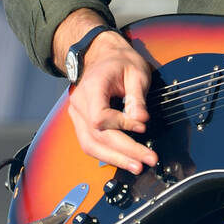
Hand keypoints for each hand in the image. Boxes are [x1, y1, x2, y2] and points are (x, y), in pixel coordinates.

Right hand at [66, 31, 158, 174]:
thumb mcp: (136, 72)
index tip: (142, 127)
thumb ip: (137, 97)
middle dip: (123, 151)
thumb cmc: (120, 62)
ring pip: (90, 145)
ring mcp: (77, 115)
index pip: (100, 116)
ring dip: (114, 159)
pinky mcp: (82, 123)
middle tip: (146, 161)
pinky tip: (125, 160)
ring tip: (137, 166)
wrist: (102, 56)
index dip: (121, 125)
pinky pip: (91, 143)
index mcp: (92, 88)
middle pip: (97, 136)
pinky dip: (107, 154)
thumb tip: (141, 120)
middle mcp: (79, 104)